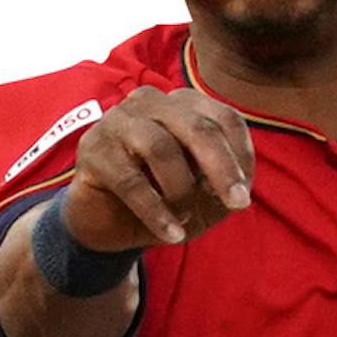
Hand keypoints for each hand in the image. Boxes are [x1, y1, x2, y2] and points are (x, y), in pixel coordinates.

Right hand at [65, 86, 254, 249]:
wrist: (109, 223)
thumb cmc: (164, 200)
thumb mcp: (205, 196)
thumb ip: (226, 184)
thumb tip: (239, 183)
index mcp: (183, 105)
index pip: (224, 119)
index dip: (240, 156)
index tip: (243, 197)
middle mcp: (150, 102)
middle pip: (197, 127)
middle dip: (221, 169)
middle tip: (236, 204)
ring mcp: (118, 120)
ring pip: (160, 148)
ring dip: (181, 191)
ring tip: (187, 221)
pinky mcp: (93, 148)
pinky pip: (129, 179)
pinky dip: (155, 211)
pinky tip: (169, 234)